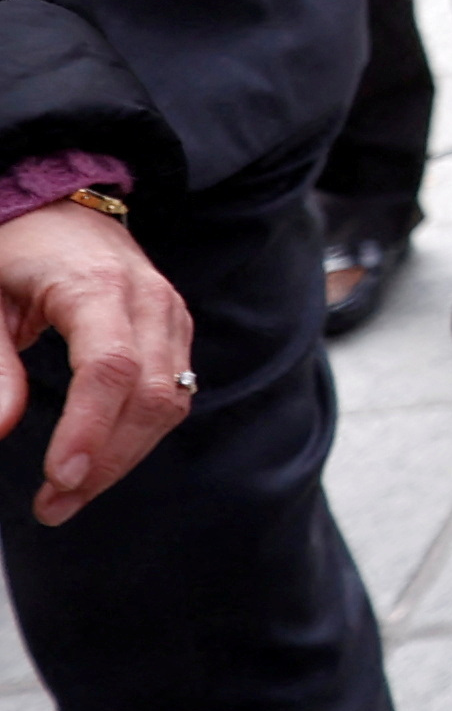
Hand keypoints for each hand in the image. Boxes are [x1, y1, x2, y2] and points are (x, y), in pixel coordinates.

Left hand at [0, 199, 191, 522]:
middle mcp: (149, 299)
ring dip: (123, 457)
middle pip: (150, 395)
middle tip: (51, 506)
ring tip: (67, 495)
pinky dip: (138, 435)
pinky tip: (98, 459)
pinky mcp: (176, 331)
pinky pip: (173, 392)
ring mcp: (171, 314)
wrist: (60, 204)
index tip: (58, 478)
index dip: (90, 429)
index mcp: (98, 284)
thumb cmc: (15, 250)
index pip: (110, 368)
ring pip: (170, 401)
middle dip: (105, 460)